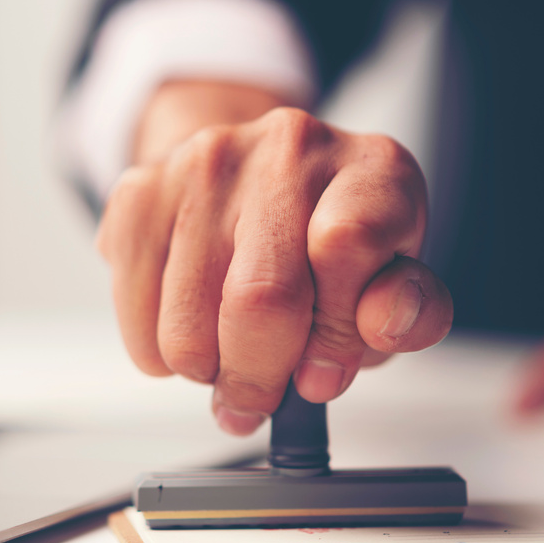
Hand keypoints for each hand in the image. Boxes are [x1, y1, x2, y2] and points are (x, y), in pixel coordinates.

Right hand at [97, 103, 452, 434]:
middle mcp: (291, 146)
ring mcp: (208, 160)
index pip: (346, 247)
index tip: (323, 373)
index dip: (334, 332)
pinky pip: (135, 311)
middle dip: (260, 376)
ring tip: (229, 353)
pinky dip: (158, 351)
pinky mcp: (142, 190)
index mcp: (372, 169)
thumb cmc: (333, 241)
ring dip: (207, 369)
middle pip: (260, 296)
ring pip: (188, 323)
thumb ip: (408, 312)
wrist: (256, 179)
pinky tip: (190, 327)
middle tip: (262, 395)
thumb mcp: (393, 279)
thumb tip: (383, 325)